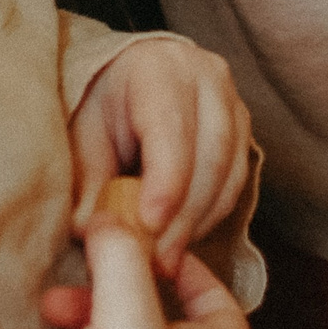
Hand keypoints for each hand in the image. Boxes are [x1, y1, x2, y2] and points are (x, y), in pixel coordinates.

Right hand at [45, 214, 247, 328]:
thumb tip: (113, 218)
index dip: (194, 273)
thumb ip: (123, 257)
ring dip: (84, 315)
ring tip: (54, 311)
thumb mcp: (129, 313)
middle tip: (86, 275)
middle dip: (115, 287)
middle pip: (158, 313)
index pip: (222, 307)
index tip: (157, 250)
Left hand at [70, 40, 252, 277]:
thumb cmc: (103, 105)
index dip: (166, 180)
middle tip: (157, 260)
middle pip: (210, 155)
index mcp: (161, 68)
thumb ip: (89, 180)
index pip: (172, 128)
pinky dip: (210, 216)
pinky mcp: (243, 132)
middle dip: (184, 215)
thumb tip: (92, 230)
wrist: (129, 79)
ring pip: (229, 174)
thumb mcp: (84, 134)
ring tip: (166, 258)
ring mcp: (233, 103)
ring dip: (199, 222)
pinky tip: (183, 236)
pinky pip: (236, 183)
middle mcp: (207, 78)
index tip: (150, 224)